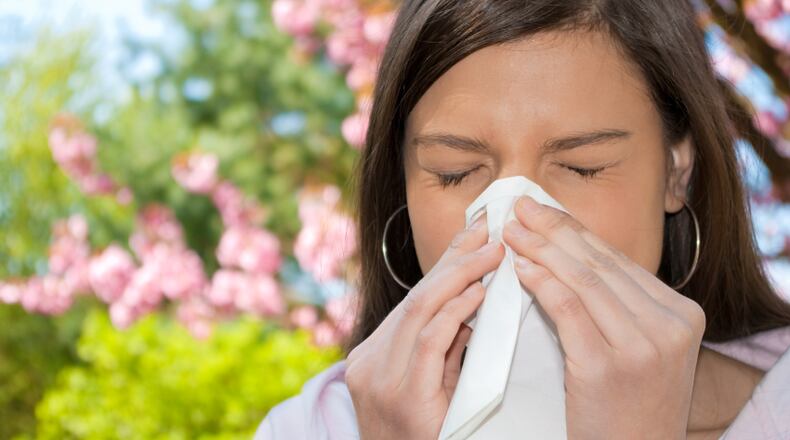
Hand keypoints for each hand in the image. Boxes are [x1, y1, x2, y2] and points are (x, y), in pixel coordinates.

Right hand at [345, 213, 504, 439]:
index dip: (446, 262)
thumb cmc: (427, 439)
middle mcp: (370, 362)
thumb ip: (446, 348)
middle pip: (417, 296)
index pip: (415, 299)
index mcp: (374, 356)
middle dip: (455, 259)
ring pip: (421, 310)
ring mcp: (380, 379)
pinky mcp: (402, 397)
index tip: (474, 233)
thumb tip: (476, 302)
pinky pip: (430, 341)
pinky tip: (479, 292)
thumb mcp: (430, 387)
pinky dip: (455, 312)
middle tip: (488, 229)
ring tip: (493, 252)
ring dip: (461, 276)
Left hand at [502, 195, 705, 439]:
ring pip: (583, 279)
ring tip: (512, 232)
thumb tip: (568, 251)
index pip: (618, 260)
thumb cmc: (630, 405)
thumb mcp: (644, 349)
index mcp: (683, 314)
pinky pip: (568, 309)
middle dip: (554, 229)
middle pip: (600, 263)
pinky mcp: (606, 366)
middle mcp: (670, 325)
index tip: (543, 210)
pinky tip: (519, 267)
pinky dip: (541, 282)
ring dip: (541, 249)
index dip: (575, 230)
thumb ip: (621, 305)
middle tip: (519, 208)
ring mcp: (641, 346)